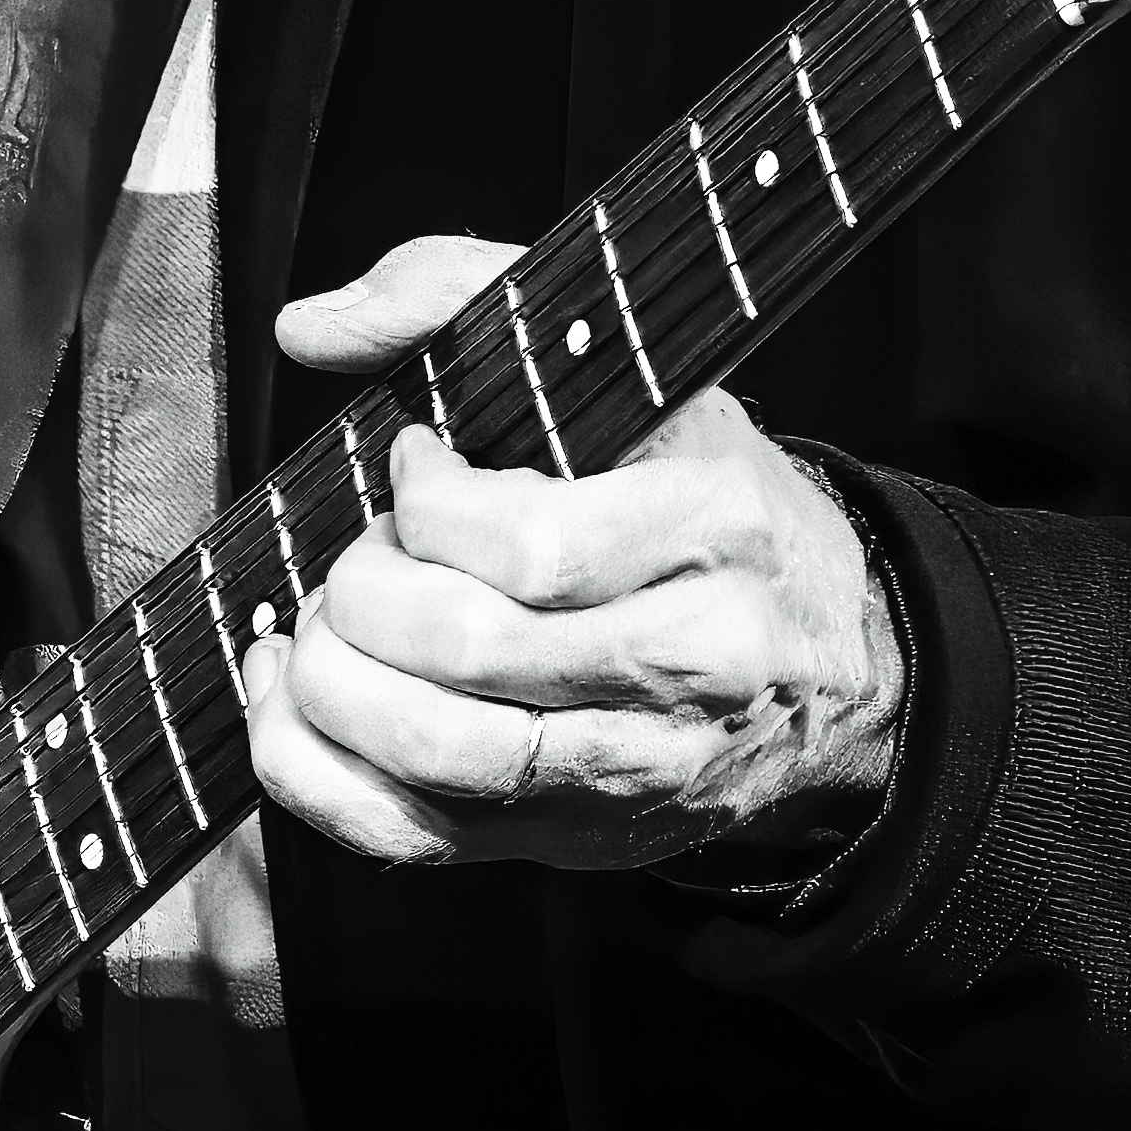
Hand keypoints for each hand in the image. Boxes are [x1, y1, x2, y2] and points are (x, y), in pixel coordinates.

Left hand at [240, 232, 908, 874]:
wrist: (838, 668)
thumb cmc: (710, 508)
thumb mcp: (637, 370)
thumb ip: (467, 293)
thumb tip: (310, 326)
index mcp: (713, 530)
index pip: (528, 545)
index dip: (427, 503)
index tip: (416, 467)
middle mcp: (685, 664)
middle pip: (466, 650)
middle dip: (364, 590)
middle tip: (365, 552)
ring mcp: (628, 767)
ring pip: (431, 750)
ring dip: (329, 680)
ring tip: (327, 624)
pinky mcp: (569, 836)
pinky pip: (405, 832)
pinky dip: (310, 769)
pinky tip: (292, 701)